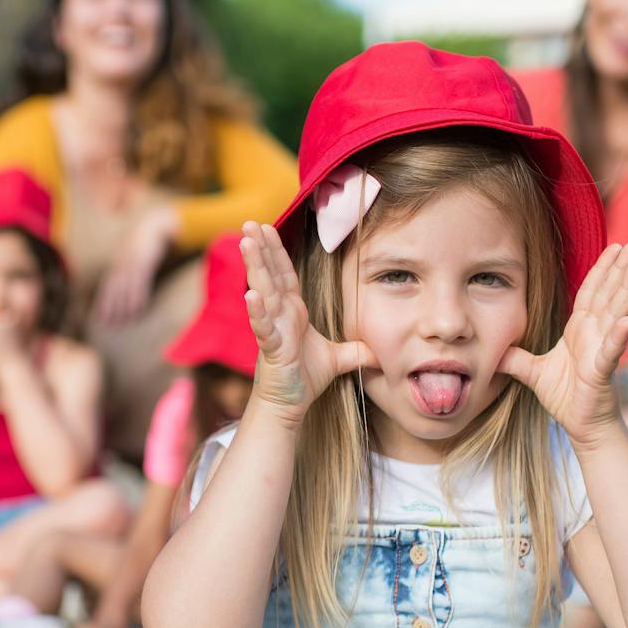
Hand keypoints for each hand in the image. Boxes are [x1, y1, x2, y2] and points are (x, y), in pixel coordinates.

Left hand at [89, 208, 173, 329]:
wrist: (153, 226)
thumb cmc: (141, 244)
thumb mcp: (128, 256)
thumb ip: (123, 270)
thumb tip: (119, 289)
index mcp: (116, 266)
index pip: (105, 288)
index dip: (101, 304)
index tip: (98, 319)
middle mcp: (121, 266)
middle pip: (113, 291)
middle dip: (110, 309)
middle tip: (109, 326)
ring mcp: (132, 265)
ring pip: (126, 289)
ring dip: (124, 307)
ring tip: (124, 322)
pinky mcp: (145, 263)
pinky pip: (141, 283)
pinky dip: (139, 297)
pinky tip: (138, 309)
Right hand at [239, 221, 377, 424]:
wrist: (289, 405)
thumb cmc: (305, 378)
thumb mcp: (339, 358)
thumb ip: (357, 349)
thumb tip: (381, 347)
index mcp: (292, 311)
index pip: (284, 274)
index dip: (277, 251)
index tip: (268, 227)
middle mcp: (280, 315)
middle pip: (270, 275)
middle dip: (260, 248)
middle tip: (250, 222)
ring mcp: (273, 330)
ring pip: (263, 293)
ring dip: (255, 268)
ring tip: (246, 243)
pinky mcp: (271, 349)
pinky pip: (263, 328)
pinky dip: (257, 313)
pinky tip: (250, 296)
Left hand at [499, 241, 627, 445]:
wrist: (581, 426)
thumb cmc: (565, 397)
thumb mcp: (533, 372)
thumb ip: (515, 357)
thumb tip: (492, 348)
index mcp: (580, 329)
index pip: (592, 292)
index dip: (602, 268)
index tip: (613, 246)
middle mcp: (595, 334)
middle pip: (609, 294)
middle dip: (622, 268)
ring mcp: (601, 351)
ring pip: (616, 314)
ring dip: (627, 290)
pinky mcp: (602, 372)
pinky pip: (610, 352)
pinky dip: (617, 337)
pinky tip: (627, 323)